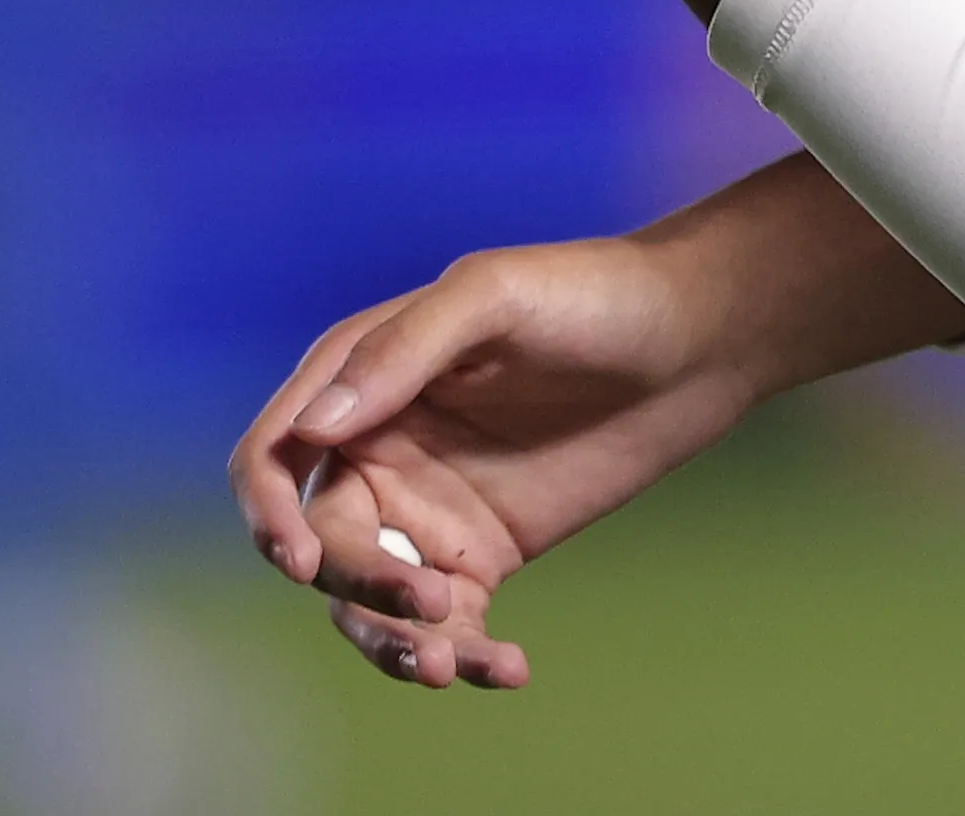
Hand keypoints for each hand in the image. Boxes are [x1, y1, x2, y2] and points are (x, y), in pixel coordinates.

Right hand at [232, 233, 759, 691]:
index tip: (303, 562)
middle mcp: (378, 449)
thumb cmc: (593, 294)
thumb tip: (314, 429)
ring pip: (371, 603)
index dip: (267, 512)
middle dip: (360, 589)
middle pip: (321, 543)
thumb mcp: (495, 298)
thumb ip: (402, 353)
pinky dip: (467, 657)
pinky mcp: (481, 556)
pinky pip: (447, 625)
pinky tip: (512, 669)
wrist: (697, 340)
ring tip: (457, 667)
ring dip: (397, 645)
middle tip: (433, 609)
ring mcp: (428, 509)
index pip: (273, 455)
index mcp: (358, 377)